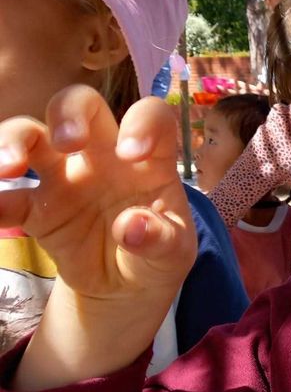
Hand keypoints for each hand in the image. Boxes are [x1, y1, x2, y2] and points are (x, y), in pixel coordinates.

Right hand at [0, 85, 195, 388]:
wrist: (124, 287)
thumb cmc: (157, 253)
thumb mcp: (173, 253)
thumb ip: (161, 239)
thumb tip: (133, 227)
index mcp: (148, 160)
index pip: (151, 116)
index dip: (142, 122)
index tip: (132, 153)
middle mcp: (103, 156)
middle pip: (81, 105)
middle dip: (69, 112)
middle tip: (67, 143)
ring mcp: (65, 176)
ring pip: (32, 134)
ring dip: (14, 140)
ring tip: (9, 167)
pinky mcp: (36, 207)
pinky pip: (8, 197)